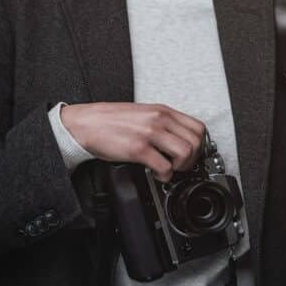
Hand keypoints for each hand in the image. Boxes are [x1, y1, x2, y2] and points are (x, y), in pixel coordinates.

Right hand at [60, 102, 206, 182]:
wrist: (86, 124)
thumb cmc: (110, 121)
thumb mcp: (142, 113)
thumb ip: (161, 122)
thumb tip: (177, 138)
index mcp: (162, 111)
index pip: (197, 127)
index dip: (199, 145)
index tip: (192, 154)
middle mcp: (159, 119)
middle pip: (196, 141)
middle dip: (192, 159)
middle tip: (181, 165)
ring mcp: (149, 133)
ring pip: (185, 153)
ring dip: (180, 167)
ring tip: (169, 169)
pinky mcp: (138, 148)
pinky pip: (164, 166)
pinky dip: (165, 175)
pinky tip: (157, 174)